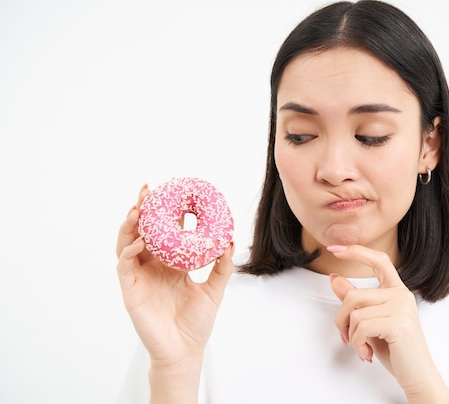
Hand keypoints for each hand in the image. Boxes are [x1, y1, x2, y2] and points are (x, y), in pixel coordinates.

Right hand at [116, 185, 234, 366]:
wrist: (185, 351)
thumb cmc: (197, 323)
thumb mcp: (214, 289)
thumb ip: (222, 266)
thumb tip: (230, 240)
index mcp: (171, 264)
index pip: (166, 232)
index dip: (167, 212)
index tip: (174, 191)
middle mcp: (153, 267)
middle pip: (143, 231)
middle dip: (143, 210)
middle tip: (148, 190)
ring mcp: (140, 277)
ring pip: (127, 243)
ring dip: (130, 225)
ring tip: (137, 209)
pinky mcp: (131, 290)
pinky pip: (125, 265)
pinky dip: (129, 251)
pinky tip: (140, 241)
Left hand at [328, 244, 448, 402]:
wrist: (418, 376)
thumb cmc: (395, 350)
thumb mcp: (370, 323)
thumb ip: (355, 301)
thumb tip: (334, 278)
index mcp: (397, 291)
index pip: (379, 261)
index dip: (356, 251)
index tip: (334, 248)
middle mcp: (401, 295)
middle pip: (354, 296)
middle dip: (341, 321)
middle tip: (347, 339)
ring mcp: (402, 308)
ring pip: (355, 313)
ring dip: (350, 335)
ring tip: (361, 348)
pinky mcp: (399, 323)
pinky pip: (361, 327)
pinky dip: (357, 343)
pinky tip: (366, 353)